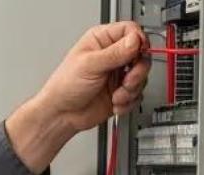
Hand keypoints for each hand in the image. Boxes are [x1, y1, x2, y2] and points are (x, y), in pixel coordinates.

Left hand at [6, 21, 150, 173]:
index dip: (139, 42)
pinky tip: (114, 103)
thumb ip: (114, 53)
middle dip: (137, 71)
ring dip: (131, 89)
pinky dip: (128, 101)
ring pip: (142, 75)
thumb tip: (135, 40)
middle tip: (127, 81)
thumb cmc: (64, 87)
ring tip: (116, 95)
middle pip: (142, 54)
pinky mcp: (122, 91)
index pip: (131, 31)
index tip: (137, 55)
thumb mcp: (89, 65)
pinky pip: (138, 93)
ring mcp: (118, 73)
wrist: (61, 115)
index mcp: (102, 40)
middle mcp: (113, 55)